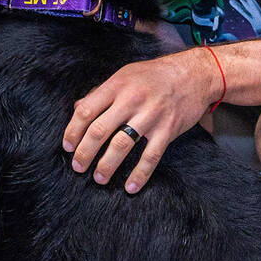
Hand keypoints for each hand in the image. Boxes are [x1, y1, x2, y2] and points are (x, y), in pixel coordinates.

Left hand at [62, 49, 223, 192]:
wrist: (193, 74)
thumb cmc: (154, 75)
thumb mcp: (124, 75)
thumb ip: (101, 92)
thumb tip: (77, 108)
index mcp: (116, 85)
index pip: (86, 111)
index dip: (73, 131)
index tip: (67, 146)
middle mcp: (131, 100)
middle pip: (100, 130)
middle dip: (85, 153)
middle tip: (77, 167)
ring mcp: (150, 115)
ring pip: (121, 145)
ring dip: (106, 165)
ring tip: (98, 178)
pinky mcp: (168, 129)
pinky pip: (150, 156)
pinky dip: (140, 174)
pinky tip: (130, 187)